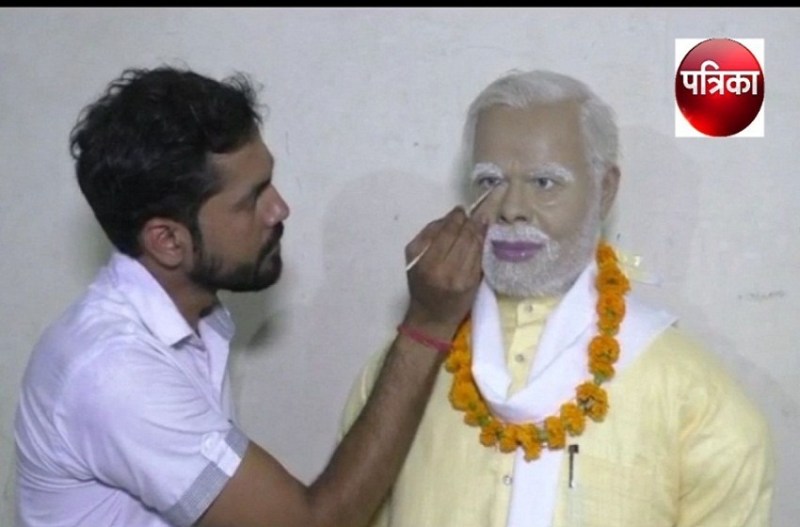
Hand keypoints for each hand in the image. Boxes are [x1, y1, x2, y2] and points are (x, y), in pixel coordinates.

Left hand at [402, 206, 486, 340]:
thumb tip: (483, 225)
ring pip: (440, 227)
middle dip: (466, 220)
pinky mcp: (410, 253)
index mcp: (458, 278)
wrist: (427, 316)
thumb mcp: (474, 284)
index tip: (485, 216)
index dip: (478, 226)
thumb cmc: (456, 304)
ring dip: (452, 219)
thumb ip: (478, 255)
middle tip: (474, 214)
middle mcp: (438, 267)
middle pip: (455, 232)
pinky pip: (428, 230)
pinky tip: (446, 225)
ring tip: (461, 216)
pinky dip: (439, 224)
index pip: (470, 242)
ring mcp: (421, 259)